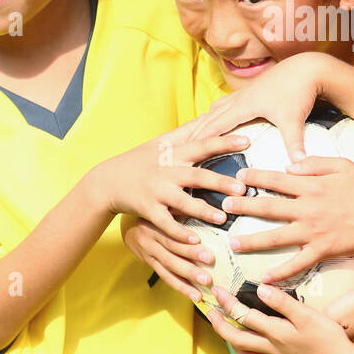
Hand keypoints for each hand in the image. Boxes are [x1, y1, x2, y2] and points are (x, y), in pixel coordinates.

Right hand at [92, 129, 249, 244]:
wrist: (107, 181)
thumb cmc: (140, 160)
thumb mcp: (162, 142)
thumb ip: (188, 131)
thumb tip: (211, 112)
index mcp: (174, 154)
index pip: (203, 145)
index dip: (224, 142)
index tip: (246, 141)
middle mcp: (167, 172)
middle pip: (197, 176)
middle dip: (220, 182)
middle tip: (242, 188)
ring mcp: (157, 191)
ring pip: (183, 202)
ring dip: (203, 211)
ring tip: (223, 218)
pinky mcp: (147, 209)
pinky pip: (166, 223)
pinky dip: (180, 232)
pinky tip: (195, 241)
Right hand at [121, 214, 215, 302]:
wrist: (127, 223)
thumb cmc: (153, 212)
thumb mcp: (164, 207)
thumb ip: (184, 208)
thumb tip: (210, 210)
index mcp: (155, 224)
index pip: (171, 233)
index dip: (184, 239)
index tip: (200, 242)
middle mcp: (150, 240)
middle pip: (171, 253)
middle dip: (190, 264)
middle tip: (208, 271)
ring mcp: (149, 254)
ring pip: (168, 268)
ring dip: (186, 281)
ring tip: (202, 289)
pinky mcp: (150, 263)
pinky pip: (165, 276)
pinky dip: (180, 286)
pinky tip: (193, 295)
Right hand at [187, 52, 327, 161]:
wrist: (308, 67)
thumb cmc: (299, 91)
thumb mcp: (294, 119)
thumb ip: (293, 143)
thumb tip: (296, 165)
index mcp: (245, 105)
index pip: (215, 125)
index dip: (199, 138)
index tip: (182, 151)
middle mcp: (240, 98)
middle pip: (211, 116)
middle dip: (195, 131)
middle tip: (178, 146)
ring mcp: (246, 92)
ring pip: (218, 107)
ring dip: (205, 120)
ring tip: (194, 133)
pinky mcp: (253, 89)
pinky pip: (228, 102)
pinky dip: (219, 111)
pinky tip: (220, 115)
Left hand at [201, 284, 353, 353]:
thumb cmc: (328, 337)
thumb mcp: (307, 315)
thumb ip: (283, 302)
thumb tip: (260, 289)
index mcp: (275, 333)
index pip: (244, 316)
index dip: (227, 303)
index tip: (216, 291)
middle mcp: (272, 350)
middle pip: (237, 340)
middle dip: (220, 326)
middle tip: (210, 314)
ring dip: (234, 346)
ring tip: (230, 335)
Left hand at [223, 156, 353, 282]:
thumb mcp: (344, 166)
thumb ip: (315, 163)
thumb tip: (288, 163)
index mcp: (312, 186)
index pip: (277, 179)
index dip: (255, 178)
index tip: (238, 178)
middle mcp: (308, 209)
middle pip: (269, 207)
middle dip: (244, 206)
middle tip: (224, 206)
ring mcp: (313, 232)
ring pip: (276, 237)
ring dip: (252, 240)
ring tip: (232, 243)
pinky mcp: (322, 251)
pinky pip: (298, 263)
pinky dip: (282, 272)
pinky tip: (265, 279)